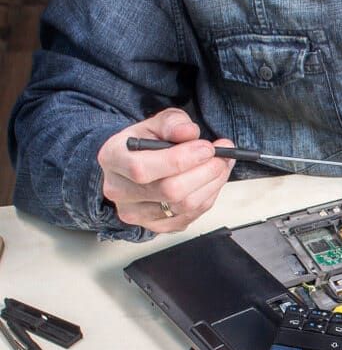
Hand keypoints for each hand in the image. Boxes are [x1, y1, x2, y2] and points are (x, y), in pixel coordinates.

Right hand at [98, 108, 234, 232]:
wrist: (133, 166)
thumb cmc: (145, 144)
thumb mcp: (155, 124)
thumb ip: (172, 123)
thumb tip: (188, 132)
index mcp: (112, 159)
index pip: (143, 169)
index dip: (182, 159)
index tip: (207, 148)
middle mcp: (119, 190)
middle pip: (169, 191)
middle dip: (204, 172)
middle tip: (221, 157)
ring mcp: (137, 213)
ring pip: (184, 206)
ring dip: (212, 184)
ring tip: (221, 165)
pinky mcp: (156, 226)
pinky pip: (191, 216)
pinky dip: (209, 196)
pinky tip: (212, 181)